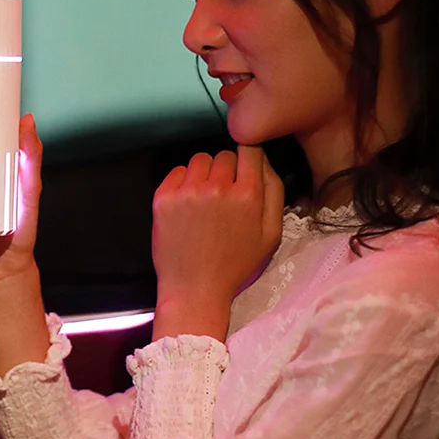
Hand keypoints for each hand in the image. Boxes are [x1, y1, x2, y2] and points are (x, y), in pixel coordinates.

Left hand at [151, 144, 283, 338]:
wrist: (195, 289)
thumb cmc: (235, 265)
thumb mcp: (271, 234)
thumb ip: (274, 192)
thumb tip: (264, 160)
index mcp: (248, 195)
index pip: (249, 149)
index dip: (247, 157)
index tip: (242, 169)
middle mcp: (218, 188)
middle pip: (224, 155)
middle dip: (225, 170)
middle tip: (222, 196)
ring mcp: (188, 191)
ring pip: (199, 160)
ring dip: (203, 174)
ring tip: (203, 199)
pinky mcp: (164, 198)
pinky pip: (176, 171)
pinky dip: (182, 182)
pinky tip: (187, 205)